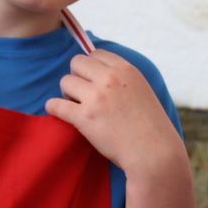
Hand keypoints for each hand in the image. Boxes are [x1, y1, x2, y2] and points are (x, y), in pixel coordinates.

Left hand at [45, 50, 181, 172]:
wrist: (154, 153)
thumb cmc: (151, 127)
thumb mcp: (142, 91)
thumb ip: (122, 79)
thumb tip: (98, 74)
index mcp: (126, 70)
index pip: (96, 54)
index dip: (90, 67)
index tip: (92, 81)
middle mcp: (110, 79)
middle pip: (76, 63)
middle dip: (77, 77)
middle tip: (82, 95)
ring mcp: (96, 97)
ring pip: (65, 82)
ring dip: (67, 94)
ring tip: (77, 107)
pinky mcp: (85, 117)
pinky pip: (55, 105)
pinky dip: (53, 108)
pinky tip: (57, 112)